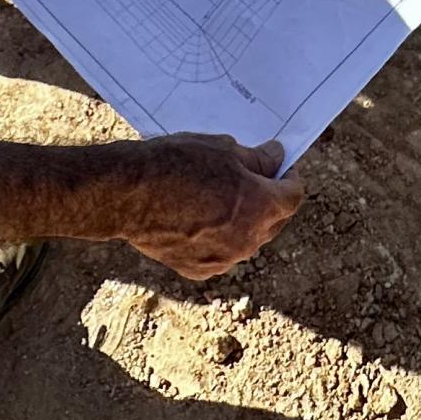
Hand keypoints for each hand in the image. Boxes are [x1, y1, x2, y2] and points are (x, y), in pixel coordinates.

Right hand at [120, 133, 302, 279]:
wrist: (128, 196)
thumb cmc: (176, 165)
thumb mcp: (222, 149)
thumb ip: (256, 159)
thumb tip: (275, 160)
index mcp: (260, 207)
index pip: (293, 196)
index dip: (288, 178)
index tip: (277, 167)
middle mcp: (248, 240)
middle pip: (274, 221)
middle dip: (268, 200)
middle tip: (250, 179)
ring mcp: (224, 259)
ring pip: (247, 239)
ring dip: (243, 220)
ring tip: (217, 197)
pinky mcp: (199, 270)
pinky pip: (221, 253)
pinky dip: (218, 238)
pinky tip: (196, 218)